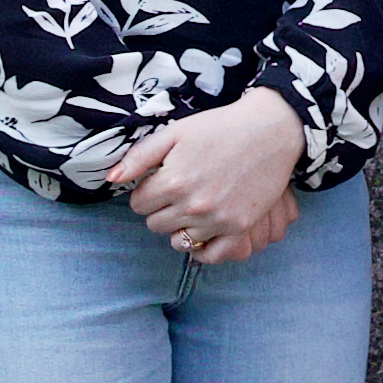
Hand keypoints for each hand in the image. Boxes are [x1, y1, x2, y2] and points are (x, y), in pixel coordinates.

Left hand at [106, 90, 310, 266]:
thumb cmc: (220, 127)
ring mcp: (217, 220)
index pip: (139, 204)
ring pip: (178, 240)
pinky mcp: (239, 227)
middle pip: (155, 224)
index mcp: (173, 181)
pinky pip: (210, 255)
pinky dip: (201, 250)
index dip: (146, 191)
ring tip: (191, 207)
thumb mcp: (175, 132)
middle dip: (160, 208)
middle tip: (176, 191)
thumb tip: (112, 179)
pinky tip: (202, 233)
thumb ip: (140, 156)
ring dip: (179, 226)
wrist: (270, 130)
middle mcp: (193, 205)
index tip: (160, 181)